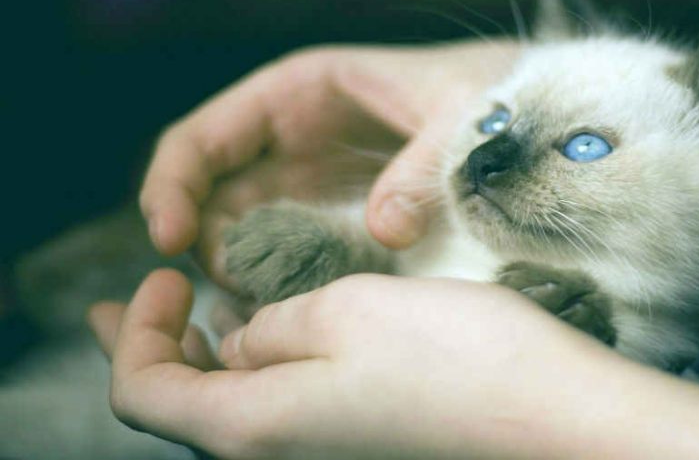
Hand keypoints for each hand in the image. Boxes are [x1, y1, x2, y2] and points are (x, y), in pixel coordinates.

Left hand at [89, 269, 627, 459]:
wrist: (552, 415)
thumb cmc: (454, 358)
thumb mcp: (344, 312)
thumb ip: (273, 326)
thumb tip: (245, 340)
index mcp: (253, 426)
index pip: (141, 389)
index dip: (130, 329)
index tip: (163, 271)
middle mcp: (277, 452)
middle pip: (181, 403)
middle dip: (156, 342)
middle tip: (145, 293)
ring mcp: (322, 449)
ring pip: (234, 403)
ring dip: (209, 351)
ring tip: (201, 306)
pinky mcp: (360, 437)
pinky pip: (284, 404)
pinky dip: (261, 362)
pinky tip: (275, 330)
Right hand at [139, 41, 518, 290]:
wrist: (533, 111)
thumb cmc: (492, 91)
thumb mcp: (463, 115)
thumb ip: (423, 167)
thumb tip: (383, 231)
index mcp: (299, 92)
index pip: (202, 137)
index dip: (172, 185)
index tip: (168, 239)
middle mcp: (292, 140)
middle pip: (212, 197)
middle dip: (210, 245)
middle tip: (241, 290)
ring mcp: (313, 182)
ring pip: (246, 234)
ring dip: (247, 273)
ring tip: (274, 306)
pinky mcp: (339, 220)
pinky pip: (292, 255)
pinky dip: (287, 283)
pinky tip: (305, 308)